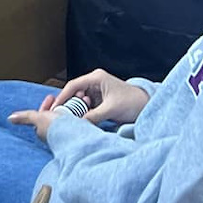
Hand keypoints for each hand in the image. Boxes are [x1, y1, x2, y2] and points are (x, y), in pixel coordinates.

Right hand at [5, 71, 148, 139]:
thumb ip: (93, 116)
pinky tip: (82, 122)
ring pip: (80, 101)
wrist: (146, 106)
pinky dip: (84, 114)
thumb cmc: (132, 102)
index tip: (55, 108)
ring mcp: (98, 92)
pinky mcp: (100, 101)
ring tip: (74, 121)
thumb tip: (78, 124)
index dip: (62, 97)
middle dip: (69, 106)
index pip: (73, 85)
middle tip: (62, 118)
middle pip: (75, 93)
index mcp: (97, 78)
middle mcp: (95, 83)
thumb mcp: (110, 109)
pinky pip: (87, 107)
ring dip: (77, 111)